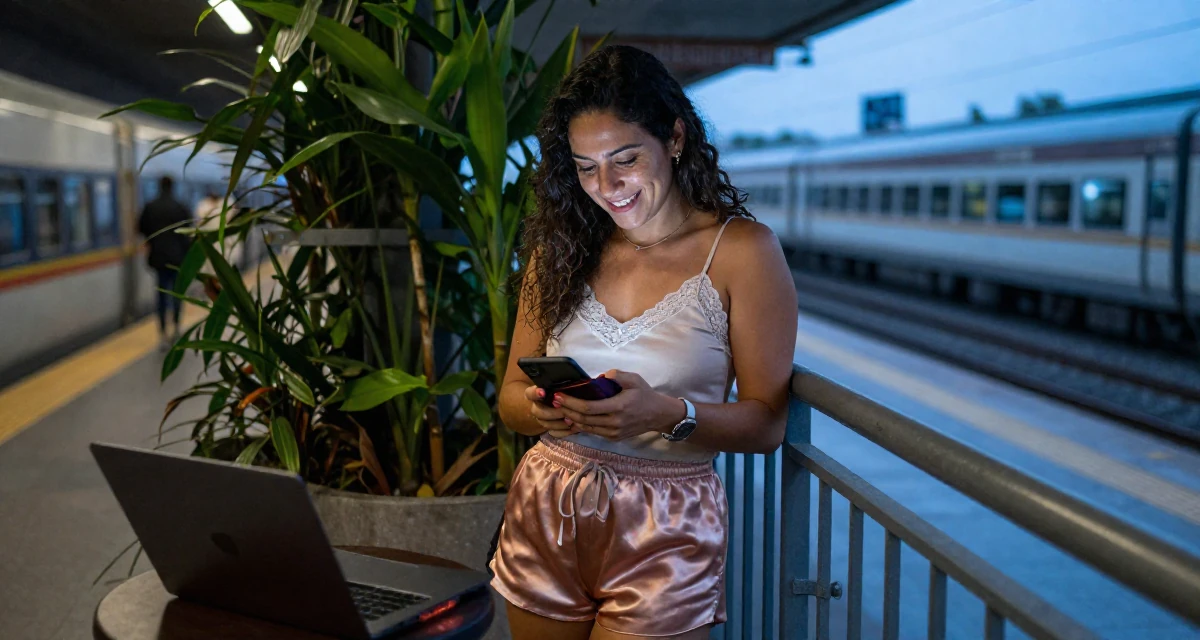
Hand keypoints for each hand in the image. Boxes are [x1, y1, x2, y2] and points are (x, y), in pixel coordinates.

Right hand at [524, 384, 580, 437]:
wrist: (559, 402)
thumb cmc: (562, 390)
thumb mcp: (560, 385)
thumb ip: (561, 385)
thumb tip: (571, 382)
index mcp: (535, 394)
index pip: (530, 393)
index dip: (535, 393)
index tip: (542, 392)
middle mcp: (536, 407)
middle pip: (538, 412)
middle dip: (553, 412)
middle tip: (565, 410)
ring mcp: (542, 419)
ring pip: (545, 424)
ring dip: (558, 423)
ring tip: (571, 420)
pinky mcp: (549, 428)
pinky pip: (554, 433)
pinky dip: (564, 431)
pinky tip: (574, 428)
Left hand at [551, 370, 685, 440]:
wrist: (658, 414)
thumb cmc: (645, 394)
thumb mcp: (634, 379)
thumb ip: (616, 375)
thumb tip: (599, 378)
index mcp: (618, 407)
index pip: (588, 408)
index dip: (571, 402)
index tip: (559, 395)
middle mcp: (614, 423)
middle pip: (583, 419)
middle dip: (566, 410)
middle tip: (554, 401)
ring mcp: (613, 432)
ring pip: (586, 427)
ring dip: (571, 418)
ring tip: (560, 408)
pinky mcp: (613, 437)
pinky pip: (593, 431)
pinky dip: (581, 424)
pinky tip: (572, 416)